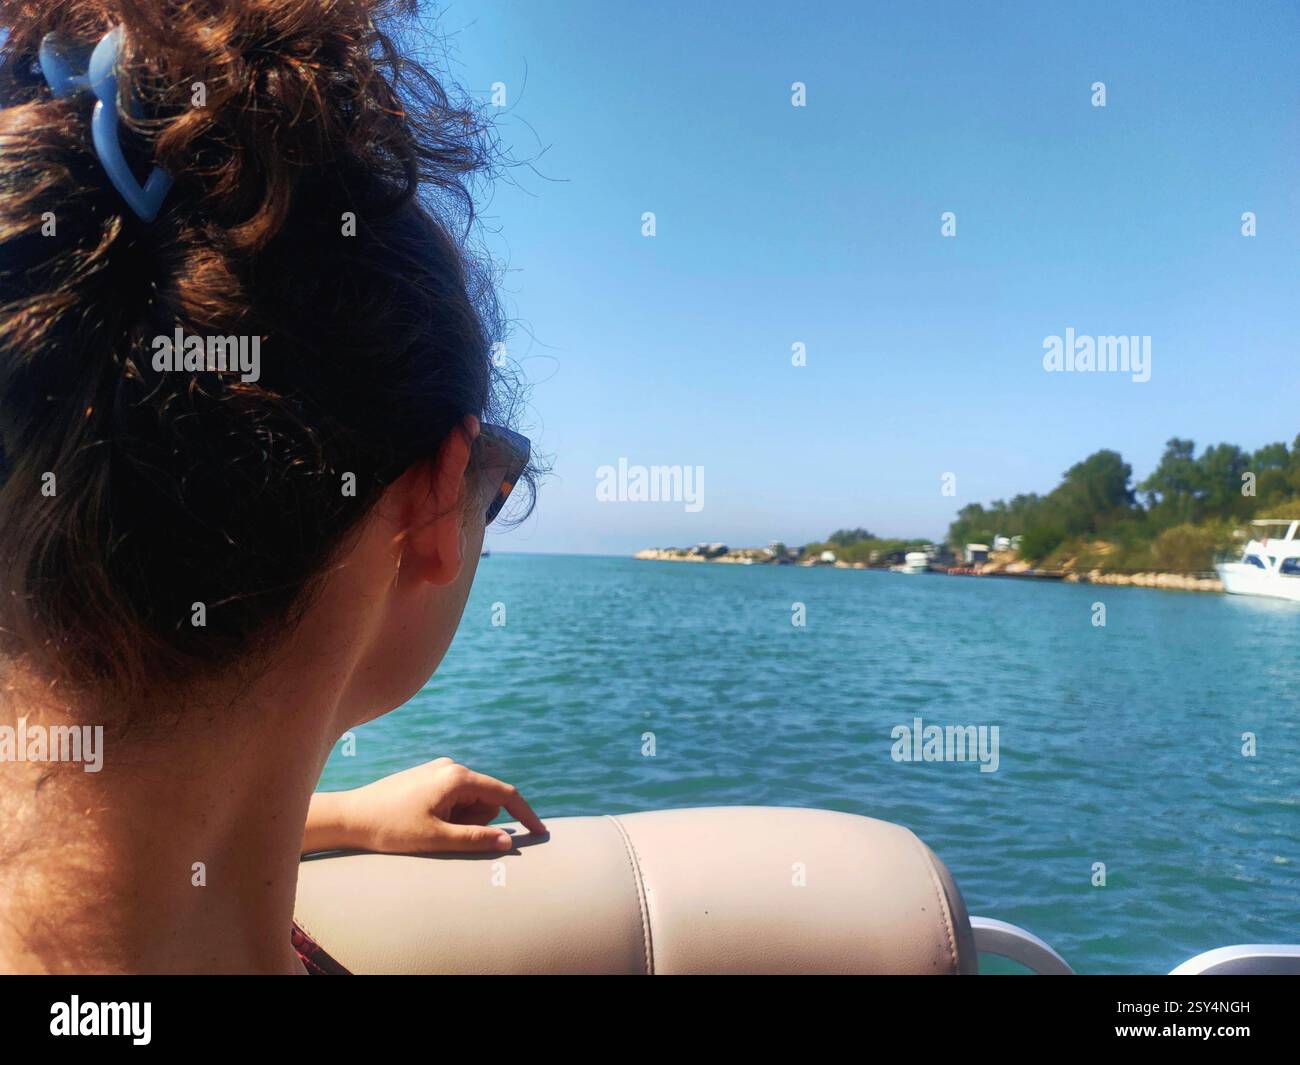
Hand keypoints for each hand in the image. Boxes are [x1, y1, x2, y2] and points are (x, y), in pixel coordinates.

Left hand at [305, 758, 546, 854]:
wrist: (349, 817)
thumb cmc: (390, 829)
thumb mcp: (436, 839)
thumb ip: (475, 839)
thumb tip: (508, 842)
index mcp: (457, 777)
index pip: (505, 794)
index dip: (525, 814)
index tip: (541, 833)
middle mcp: (451, 767)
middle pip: (486, 799)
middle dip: (475, 822)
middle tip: (443, 834)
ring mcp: (439, 770)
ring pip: (469, 800)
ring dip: (460, 819)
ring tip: (428, 828)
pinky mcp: (428, 777)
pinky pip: (453, 798)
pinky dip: (449, 814)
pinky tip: (422, 822)